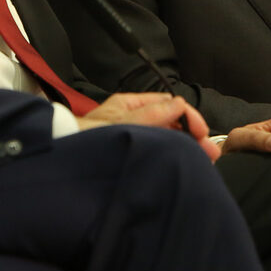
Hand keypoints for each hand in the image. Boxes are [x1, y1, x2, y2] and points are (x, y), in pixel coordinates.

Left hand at [79, 92, 219, 160]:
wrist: (60, 165)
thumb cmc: (84, 140)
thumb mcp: (120, 125)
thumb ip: (151, 115)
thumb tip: (180, 105)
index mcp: (131, 105)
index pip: (170, 104)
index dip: (190, 118)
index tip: (202, 135)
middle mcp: (134, 118)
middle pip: (171, 122)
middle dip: (192, 135)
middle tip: (210, 154)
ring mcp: (133, 137)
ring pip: (166, 137)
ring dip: (185, 147)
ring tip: (201, 164)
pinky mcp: (132, 154)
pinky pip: (157, 151)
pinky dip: (171, 156)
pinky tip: (180, 166)